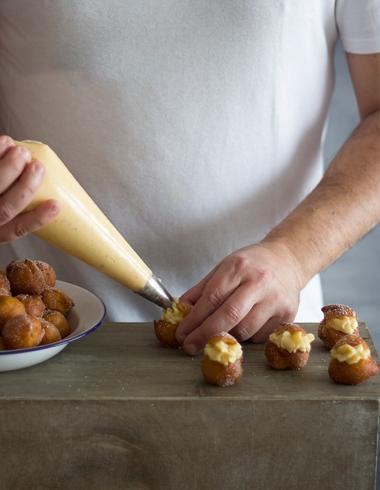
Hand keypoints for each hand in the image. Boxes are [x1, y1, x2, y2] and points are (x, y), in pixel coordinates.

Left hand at [0, 135, 59, 243]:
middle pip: (6, 209)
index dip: (38, 219)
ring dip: (9, 167)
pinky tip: (6, 142)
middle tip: (38, 167)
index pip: (18, 229)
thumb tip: (58, 188)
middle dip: (25, 188)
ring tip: (22, 152)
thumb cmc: (4, 199)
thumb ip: (26, 207)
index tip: (56, 205)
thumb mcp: (9, 217)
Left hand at [176, 242, 302, 354]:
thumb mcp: (224, 267)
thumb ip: (202, 289)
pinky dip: (247, 337)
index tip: (182, 333)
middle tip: (190, 346)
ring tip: (217, 334)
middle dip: (206, 334)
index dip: (194, 319)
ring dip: (226, 337)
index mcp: (238, 267)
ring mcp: (276, 299)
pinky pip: (260, 336)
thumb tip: (181, 310)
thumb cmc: (252, 264)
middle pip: (229, 316)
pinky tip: (243, 326)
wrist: (288, 259)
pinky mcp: (288, 314)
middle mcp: (259, 282)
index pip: (212, 298)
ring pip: (245, 330)